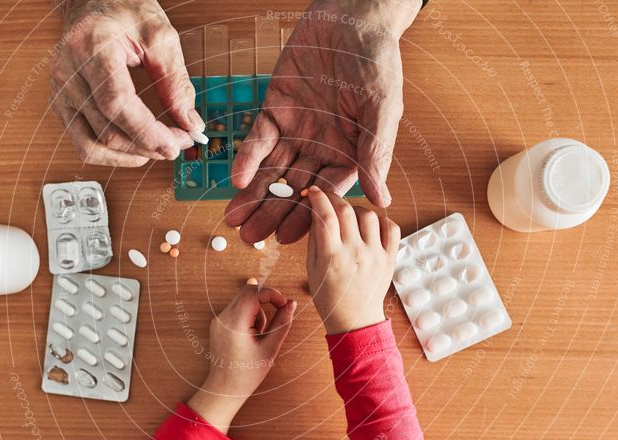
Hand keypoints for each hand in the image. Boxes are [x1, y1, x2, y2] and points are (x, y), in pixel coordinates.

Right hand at [49, 0, 201, 165]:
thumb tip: (190, 122)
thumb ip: (176, 81)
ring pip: (92, 145)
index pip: (116, 103)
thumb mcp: (160, 35)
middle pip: (107, 130)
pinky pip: (83, 143)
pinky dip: (112, 154)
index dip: (147, 132)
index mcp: (91, 47)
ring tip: (158, 149)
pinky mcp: (61, 105)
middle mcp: (68, 72)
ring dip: (131, 156)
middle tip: (179, 143)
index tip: (175, 144)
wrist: (91, 2)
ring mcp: (60, 91)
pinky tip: (135, 149)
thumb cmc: (123, 11)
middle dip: (148, 145)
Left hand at [188, 285, 295, 432]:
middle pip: (247, 291)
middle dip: (265, 300)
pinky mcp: (218, 324)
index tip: (284, 305)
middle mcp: (222, 317)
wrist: (224, 389)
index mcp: (234, 323)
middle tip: (275, 318)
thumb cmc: (247, 373)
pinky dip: (249, 316)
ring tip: (259, 335)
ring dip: (257, 310)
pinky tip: (250, 335)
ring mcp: (218, 320)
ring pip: (243, 299)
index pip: (253, 292)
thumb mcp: (270, 348)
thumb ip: (282, 323)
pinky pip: (237, 309)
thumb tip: (291, 303)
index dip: (272, 294)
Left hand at [225, 0, 420, 243]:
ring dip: (253, 195)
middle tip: (250, 238)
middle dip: (271, 213)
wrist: (351, 18)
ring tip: (235, 220)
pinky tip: (237, 179)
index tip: (287, 239)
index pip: (326, 194)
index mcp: (349, 154)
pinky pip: (258, 140)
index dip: (307, 216)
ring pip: (271, 171)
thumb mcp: (381, 109)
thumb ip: (375, 153)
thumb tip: (383, 201)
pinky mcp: (275, 109)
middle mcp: (320, 148)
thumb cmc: (376, 62)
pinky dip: (247, 158)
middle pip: (293, 189)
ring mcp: (296, 130)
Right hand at [307, 186, 399, 334]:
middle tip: (330, 199)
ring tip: (350, 217)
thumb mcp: (312, 267)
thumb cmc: (329, 296)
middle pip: (347, 210)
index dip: (318, 198)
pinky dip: (381, 221)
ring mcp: (375, 255)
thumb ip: (315, 238)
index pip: (325, 216)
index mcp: (332, 257)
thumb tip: (316, 211)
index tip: (313, 192)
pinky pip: (391, 228)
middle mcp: (355, 253)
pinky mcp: (390, 259)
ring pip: (369, 215)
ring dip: (357, 209)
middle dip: (335, 199)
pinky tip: (371, 226)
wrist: (354, 320)